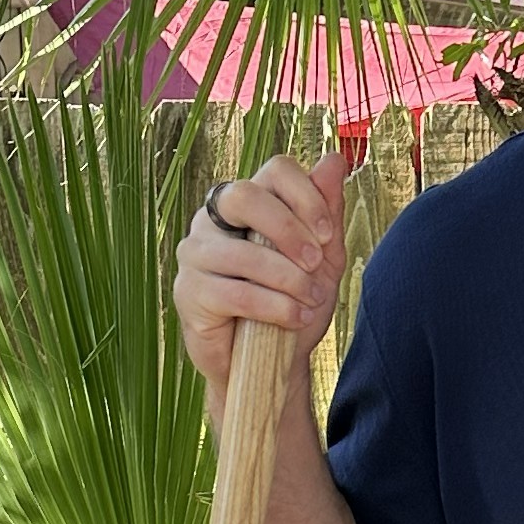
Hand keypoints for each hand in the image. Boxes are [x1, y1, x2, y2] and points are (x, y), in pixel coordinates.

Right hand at [173, 149, 349, 397]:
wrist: (270, 363)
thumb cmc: (292, 303)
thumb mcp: (321, 259)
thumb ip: (326, 212)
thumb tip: (334, 160)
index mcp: (247, 202)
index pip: (275, 170)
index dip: (307, 195)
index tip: (329, 235)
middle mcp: (213, 219)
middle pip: (246, 196)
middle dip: (290, 229)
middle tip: (315, 262)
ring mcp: (195, 253)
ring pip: (243, 252)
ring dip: (288, 278)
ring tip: (312, 301)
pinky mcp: (188, 291)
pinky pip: (234, 293)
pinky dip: (273, 306)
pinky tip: (295, 318)